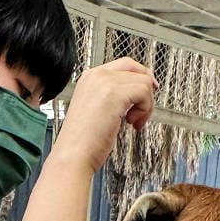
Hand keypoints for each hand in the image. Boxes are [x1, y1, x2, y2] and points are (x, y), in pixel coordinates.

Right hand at [54, 59, 156, 174]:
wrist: (73, 155)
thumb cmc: (83, 141)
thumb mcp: (97, 110)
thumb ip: (113, 96)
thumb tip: (136, 93)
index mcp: (90, 77)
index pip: (125, 65)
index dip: (140, 78)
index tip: (145, 95)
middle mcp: (97, 75)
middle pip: (136, 69)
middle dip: (146, 90)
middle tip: (144, 109)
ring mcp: (105, 82)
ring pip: (143, 81)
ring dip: (145, 104)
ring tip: (133, 121)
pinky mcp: (115, 93)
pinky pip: (144, 92)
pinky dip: (145, 110)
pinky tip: (132, 123)